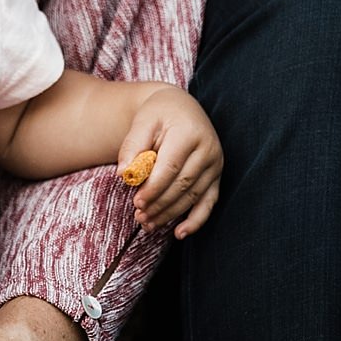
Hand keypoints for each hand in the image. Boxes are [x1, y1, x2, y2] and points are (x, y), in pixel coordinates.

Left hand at [119, 88, 220, 238]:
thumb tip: (124, 175)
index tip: (136, 201)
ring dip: (170, 214)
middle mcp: (208, 149)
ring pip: (193, 197)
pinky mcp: (217, 176)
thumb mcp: (142, 122)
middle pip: (183, 185)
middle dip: (159, 204)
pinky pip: (208, 203)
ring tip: (147, 224)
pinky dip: (196, 220)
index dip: (154, 187)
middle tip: (139, 216)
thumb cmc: (158, 114)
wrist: (179, 108)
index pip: (171, 167)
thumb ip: (132, 146)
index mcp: (189, 132)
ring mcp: (215, 164)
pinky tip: (180, 233)